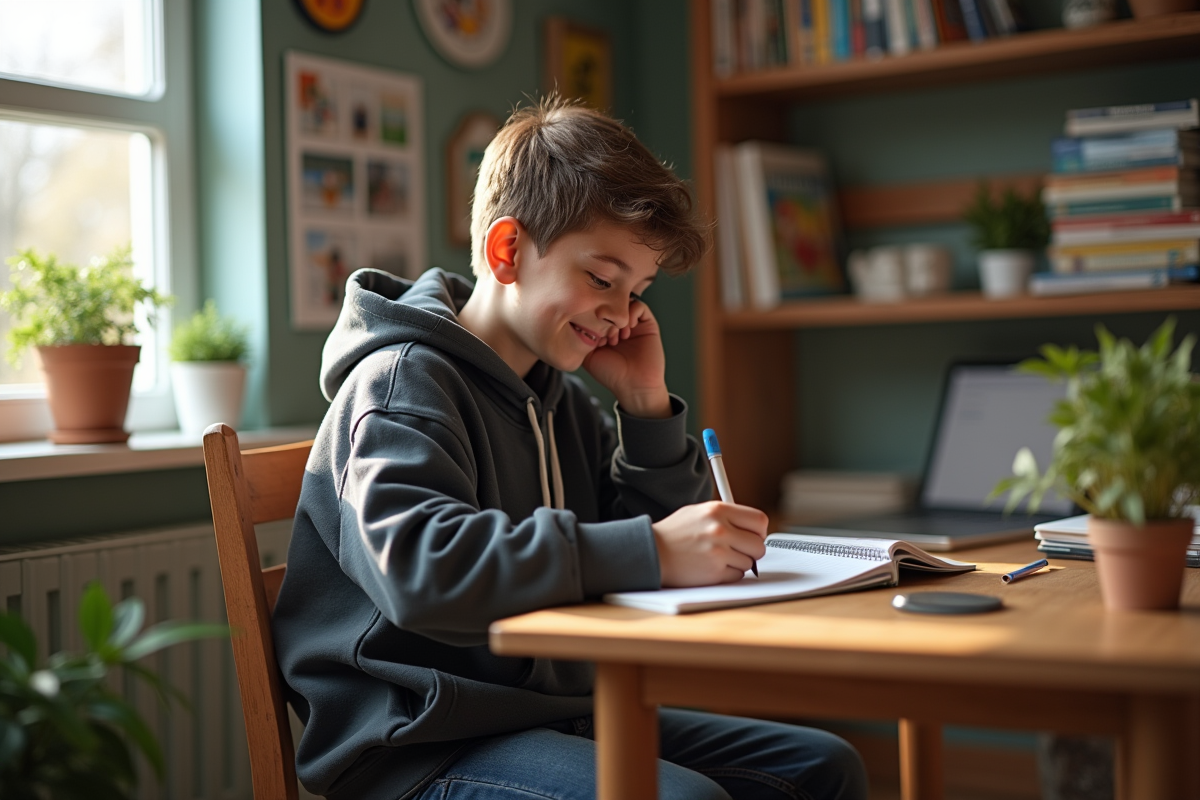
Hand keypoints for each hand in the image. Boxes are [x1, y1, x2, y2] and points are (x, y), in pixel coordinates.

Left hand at [582, 299, 670, 417]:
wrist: (634, 386)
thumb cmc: (611, 375)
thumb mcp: (589, 356)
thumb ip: (581, 339)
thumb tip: (575, 321)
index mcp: (605, 330)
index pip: (596, 310)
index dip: (592, 317)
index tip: (592, 333)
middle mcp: (619, 325)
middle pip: (610, 304)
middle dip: (605, 317)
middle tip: (605, 335)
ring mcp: (633, 324)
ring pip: (624, 303)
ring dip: (618, 316)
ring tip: (617, 336)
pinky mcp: (648, 324)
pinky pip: (640, 306)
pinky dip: (632, 313)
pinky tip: (628, 330)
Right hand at [652, 501, 767, 586]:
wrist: (652, 552)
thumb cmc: (674, 533)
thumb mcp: (698, 512)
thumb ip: (725, 515)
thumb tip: (751, 526)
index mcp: (718, 510)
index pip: (759, 520)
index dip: (759, 531)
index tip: (753, 536)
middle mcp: (720, 529)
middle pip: (759, 545)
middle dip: (752, 550)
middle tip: (739, 550)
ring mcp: (718, 552)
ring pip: (749, 562)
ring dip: (738, 563)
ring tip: (718, 557)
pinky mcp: (714, 572)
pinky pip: (737, 575)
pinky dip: (729, 574)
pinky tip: (713, 567)